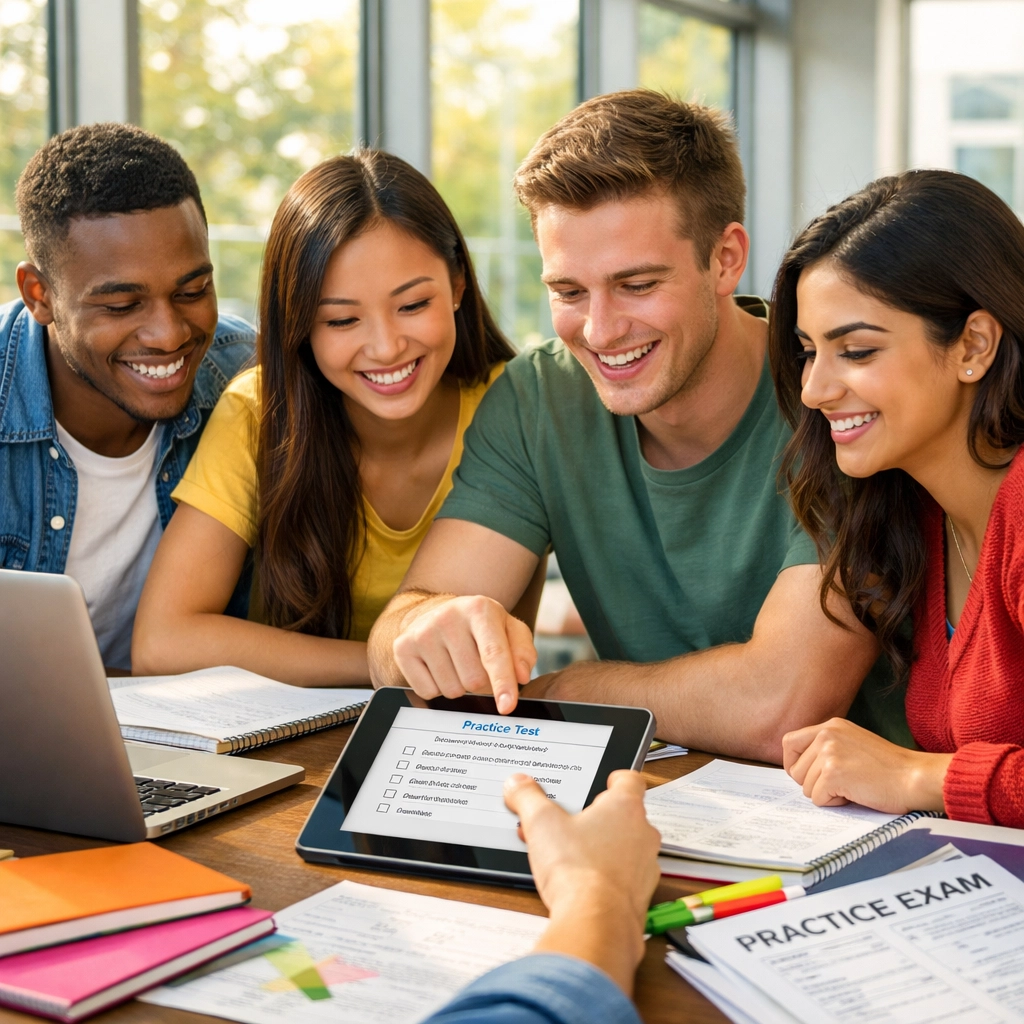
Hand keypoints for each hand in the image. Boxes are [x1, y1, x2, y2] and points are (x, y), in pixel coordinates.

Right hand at [393, 595, 535, 713]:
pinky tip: (438, 666)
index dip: (503, 683)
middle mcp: (448, 617)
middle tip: (476, 664)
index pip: (494, 654)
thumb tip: (522, 676)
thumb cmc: (479, 627)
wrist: (436, 612)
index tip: (507, 706)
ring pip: (451, 690)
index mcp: (479, 610)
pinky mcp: (402, 648)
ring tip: (456, 663)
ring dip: (459, 686)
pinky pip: (427, 692)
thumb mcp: (508, 630)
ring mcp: (422, 632)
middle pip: (473, 680)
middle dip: (481, 683)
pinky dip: (437, 688)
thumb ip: (522, 652)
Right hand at [503, 770, 660, 993]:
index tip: (604, 781)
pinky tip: (581, 882)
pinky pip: (625, 877)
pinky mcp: (640, 895)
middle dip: (599, 818)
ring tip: (571, 855)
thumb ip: (528, 798)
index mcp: (625, 807)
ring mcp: (645, 866)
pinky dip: (607, 876)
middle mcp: (643, 834)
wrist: (596, 924)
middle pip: (626, 815)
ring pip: (627, 847)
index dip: (615, 778)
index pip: (630, 779)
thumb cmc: (579, 871)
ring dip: (604, 848)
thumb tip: (518, 784)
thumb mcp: (541, 824)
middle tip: (572, 822)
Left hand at [783, 718, 950, 813]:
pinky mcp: (832, 773)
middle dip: (812, 784)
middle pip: (795, 769)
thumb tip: (799, 767)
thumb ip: (829, 747)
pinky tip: (855, 795)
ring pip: (805, 787)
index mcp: (830, 726)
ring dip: (826, 794)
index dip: (793, 763)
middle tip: (840, 785)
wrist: (915, 777)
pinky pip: (817, 798)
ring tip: (853, 787)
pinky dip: (834, 803)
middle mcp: (826, 735)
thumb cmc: (890, 767)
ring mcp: (828, 753)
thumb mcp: (854, 743)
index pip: (789, 742)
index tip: (807, 776)